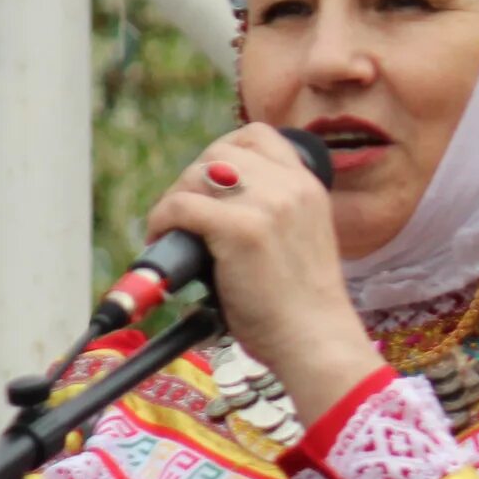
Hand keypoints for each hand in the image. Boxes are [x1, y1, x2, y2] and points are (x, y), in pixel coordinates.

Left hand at [139, 125, 382, 427]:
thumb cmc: (301, 309)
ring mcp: (267, 205)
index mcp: (308, 187)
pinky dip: (162, 221)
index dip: (223, 152)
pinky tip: (163, 240)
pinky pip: (181, 206)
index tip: (208, 184)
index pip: (257, 137)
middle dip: (192, 180)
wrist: (316, 342)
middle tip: (184, 216)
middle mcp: (291, 187)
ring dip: (175, 200)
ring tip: (172, 231)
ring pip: (196, 175)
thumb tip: (212, 203)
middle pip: (219, 152)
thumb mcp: (300, 240)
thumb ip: (271, 212)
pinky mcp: (241, 229)